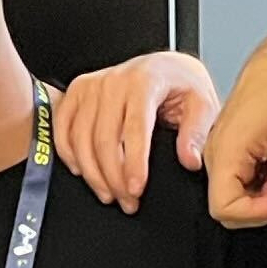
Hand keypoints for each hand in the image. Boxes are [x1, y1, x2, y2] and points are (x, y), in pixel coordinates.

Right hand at [52, 51, 219, 212]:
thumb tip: (189, 159)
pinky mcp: (77, 91)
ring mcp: (92, 85)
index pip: (134, 129)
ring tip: (109, 194)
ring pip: (81, 138)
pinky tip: (83, 171)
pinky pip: (62, 127)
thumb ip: (197, 133)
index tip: (136, 190)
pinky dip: (68, 153)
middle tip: (127, 201)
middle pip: (104, 139)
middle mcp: (114, 81)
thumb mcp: (203, 104)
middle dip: (114, 178)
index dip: (134, 164)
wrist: (164, 66)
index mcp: (145, 82)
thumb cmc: (181, 84)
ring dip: (92, 173)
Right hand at [207, 33, 266, 228]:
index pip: (224, 208)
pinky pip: (241, 183)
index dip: (256, 213)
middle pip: (228, 208)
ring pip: (236, 197)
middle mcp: (215, 154)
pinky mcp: (230, 153)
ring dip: (264, 196)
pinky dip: (263, 184)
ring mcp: (221, 154)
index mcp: (225, 149)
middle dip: (262, 207)